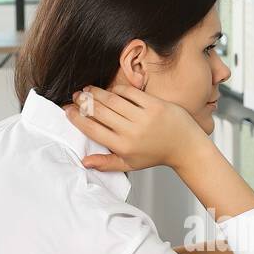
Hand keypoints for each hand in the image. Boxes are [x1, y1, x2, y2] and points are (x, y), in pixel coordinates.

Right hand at [63, 84, 208, 172]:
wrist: (185, 146)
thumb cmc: (156, 155)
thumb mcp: (130, 164)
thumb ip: (106, 163)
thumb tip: (84, 161)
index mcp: (123, 147)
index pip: (92, 129)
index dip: (77, 118)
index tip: (68, 110)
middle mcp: (132, 131)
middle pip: (99, 111)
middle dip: (83, 101)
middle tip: (76, 96)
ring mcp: (144, 117)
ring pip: (112, 99)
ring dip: (96, 92)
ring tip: (88, 89)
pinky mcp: (155, 105)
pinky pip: (130, 92)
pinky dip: (117, 89)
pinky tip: (110, 90)